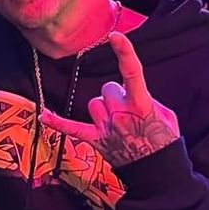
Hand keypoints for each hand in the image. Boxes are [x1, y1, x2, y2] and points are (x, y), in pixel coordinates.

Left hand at [38, 32, 179, 168]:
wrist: (158, 172)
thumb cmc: (164, 141)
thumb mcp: (165, 115)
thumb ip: (146, 100)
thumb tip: (130, 94)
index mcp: (141, 104)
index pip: (132, 72)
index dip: (124, 52)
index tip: (115, 37)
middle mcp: (121, 113)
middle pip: (108, 89)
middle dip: (116, 96)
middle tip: (128, 113)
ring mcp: (107, 127)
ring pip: (94, 103)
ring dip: (103, 109)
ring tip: (117, 124)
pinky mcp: (96, 140)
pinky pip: (72, 128)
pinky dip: (57, 122)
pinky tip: (43, 116)